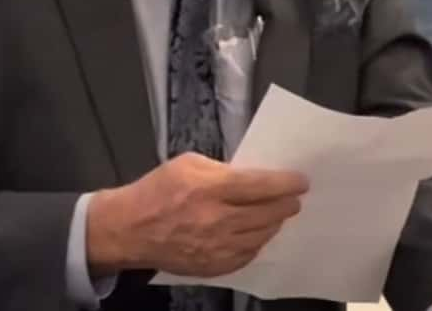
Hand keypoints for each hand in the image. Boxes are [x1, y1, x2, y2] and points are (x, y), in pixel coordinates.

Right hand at [86, 152, 308, 276]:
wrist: (129, 229)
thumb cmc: (158, 190)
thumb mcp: (188, 164)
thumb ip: (222, 169)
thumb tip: (250, 177)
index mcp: (211, 188)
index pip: (262, 186)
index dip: (287, 183)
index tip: (301, 182)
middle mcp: (217, 220)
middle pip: (267, 214)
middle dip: (286, 205)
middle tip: (294, 199)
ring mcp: (216, 247)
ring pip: (261, 236)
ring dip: (274, 224)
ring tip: (278, 215)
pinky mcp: (212, 266)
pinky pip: (246, 255)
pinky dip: (256, 243)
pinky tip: (258, 234)